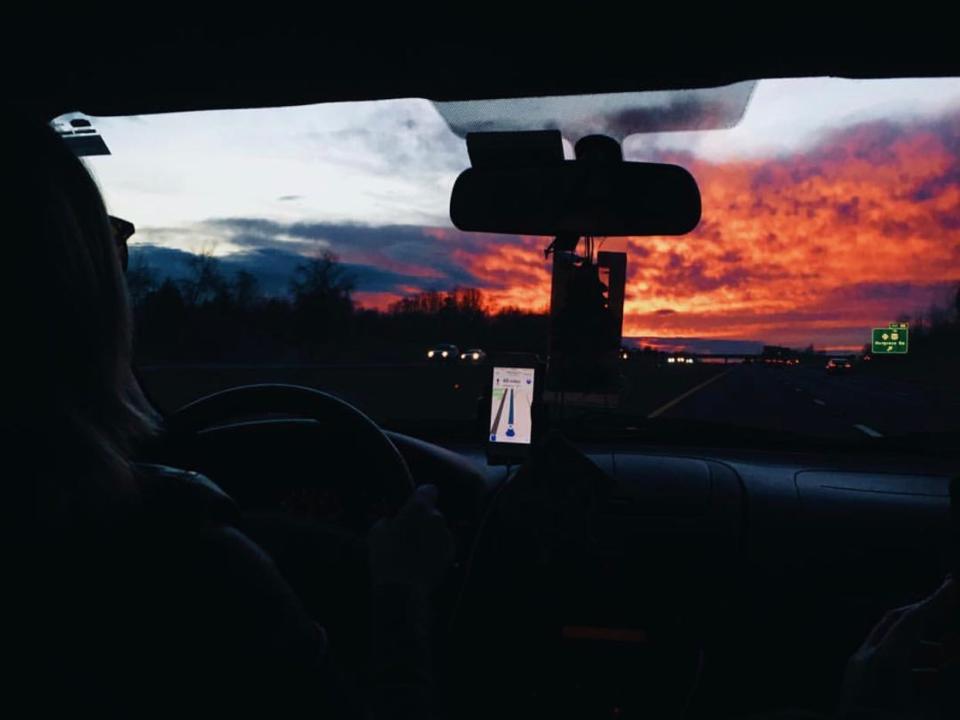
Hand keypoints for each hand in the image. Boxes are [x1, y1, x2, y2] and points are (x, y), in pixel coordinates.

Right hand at [368, 484, 454, 592]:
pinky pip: (442, 545)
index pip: (428, 490)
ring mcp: (446, 536)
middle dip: (423, 520)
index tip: (413, 506)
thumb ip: (388, 520)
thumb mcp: (377, 532)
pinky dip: (435, 550)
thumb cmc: (386, 557)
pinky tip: (422, 562)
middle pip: (432, 513)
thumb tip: (392, 520)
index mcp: (419, 508)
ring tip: (414, 552)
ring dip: (429, 536)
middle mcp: (437, 518)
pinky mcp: (451, 553)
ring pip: (438, 530)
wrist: (402, 589)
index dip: (420, 497)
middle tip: (408, 534)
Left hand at [840, 576, 956, 715]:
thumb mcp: (929, 711)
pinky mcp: (856, 680)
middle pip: (897, 622)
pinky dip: (909, 659)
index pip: (914, 620)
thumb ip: (944, 678)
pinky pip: (883, 659)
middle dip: (927, 613)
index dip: (937, 601)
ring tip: (950, 655)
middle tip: (952, 608)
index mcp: (885, 662)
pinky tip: (930, 676)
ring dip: (922, 642)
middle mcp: (866, 658)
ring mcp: (858, 668)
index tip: (954, 586)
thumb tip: (955, 656)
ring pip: (891, 641)